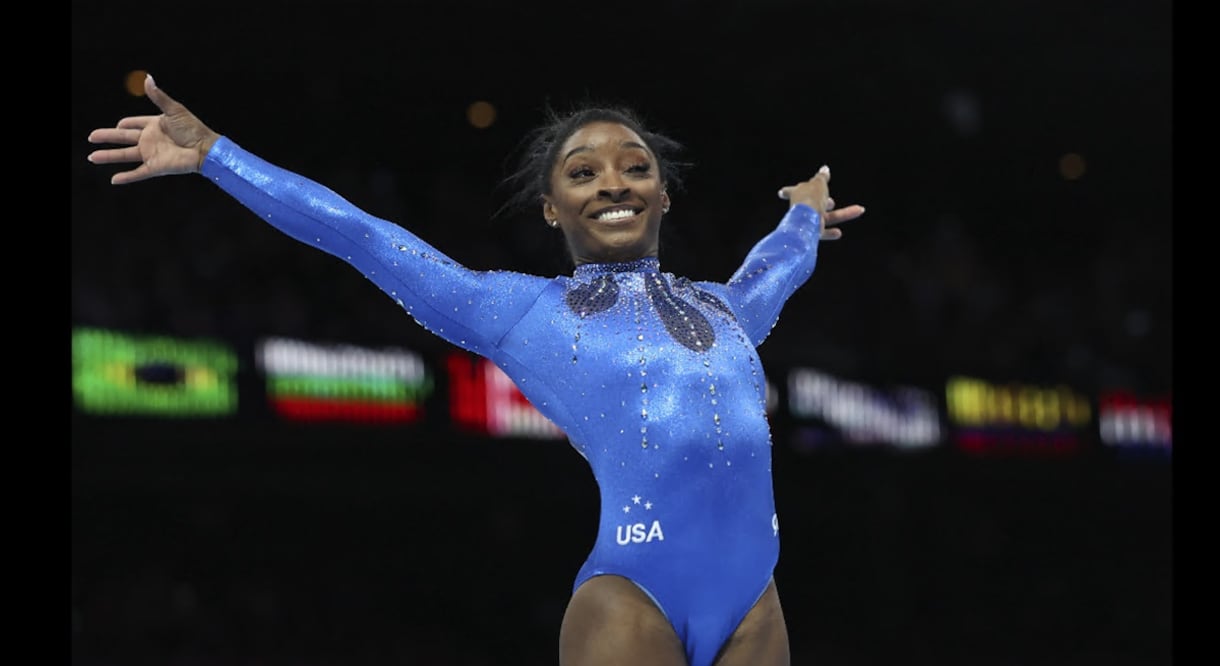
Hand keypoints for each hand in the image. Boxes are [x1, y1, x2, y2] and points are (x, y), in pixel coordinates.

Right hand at [87, 74, 220, 184]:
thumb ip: (158, 96)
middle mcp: (150, 139)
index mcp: (154, 125)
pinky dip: (126, 177)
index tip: (117, 125)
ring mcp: (151, 153)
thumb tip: (147, 78)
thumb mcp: (174, 110)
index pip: (133, 124)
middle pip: (122, 138)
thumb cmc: (193, 128)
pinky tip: (114, 180)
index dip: (124, 124)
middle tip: (91, 137)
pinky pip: (138, 173)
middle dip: (106, 137)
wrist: (205, 149)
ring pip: (124, 155)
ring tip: (92, 157)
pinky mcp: (156, 167)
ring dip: (108, 156)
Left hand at [777, 165, 864, 240]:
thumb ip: (822, 177)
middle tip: (831, 201)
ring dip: (842, 213)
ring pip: (826, 216)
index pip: (790, 191)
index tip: (781, 193)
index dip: (787, 191)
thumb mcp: (818, 183)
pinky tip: (839, 232)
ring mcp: (806, 221)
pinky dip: (832, 231)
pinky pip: (824, 231)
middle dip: (822, 202)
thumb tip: (825, 168)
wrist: (807, 220)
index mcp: (797, 193)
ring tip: (858, 209)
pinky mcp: (812, 233)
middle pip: (813, 204)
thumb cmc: (811, 198)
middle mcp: (800, 208)